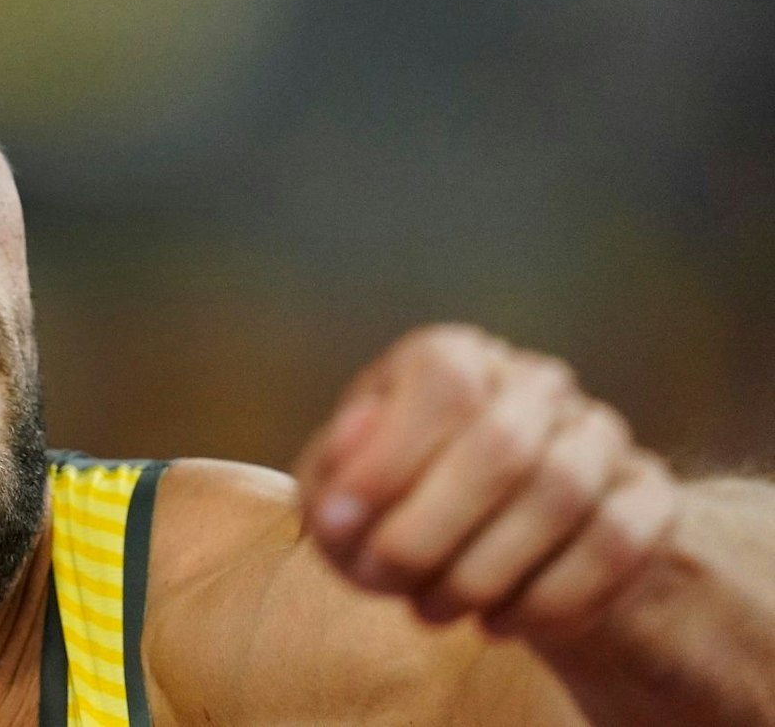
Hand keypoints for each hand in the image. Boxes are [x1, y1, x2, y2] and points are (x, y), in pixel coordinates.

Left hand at [295, 324, 681, 641]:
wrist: (497, 548)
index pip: (444, 382)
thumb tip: (353, 436)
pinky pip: (618, 544)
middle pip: (503, 445)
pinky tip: (496, 621)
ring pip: (563, 495)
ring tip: (432, 607)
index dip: (391, 455)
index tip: (342, 521)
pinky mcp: (647, 496)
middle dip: (432, 529)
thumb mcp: (343, 494)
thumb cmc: (398, 508)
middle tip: (387, 578)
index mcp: (453, 357)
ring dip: (486, 570)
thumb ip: (332, 468)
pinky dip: (550, 597)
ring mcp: (599, 435)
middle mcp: (534, 383)